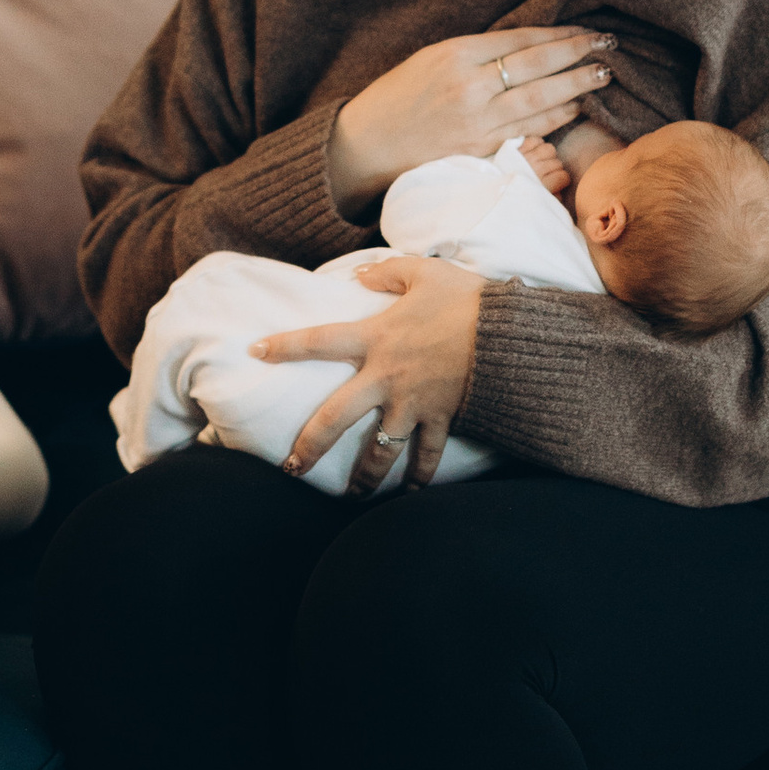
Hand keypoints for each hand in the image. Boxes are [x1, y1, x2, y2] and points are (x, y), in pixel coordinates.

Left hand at [257, 257, 483, 493]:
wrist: (512, 335)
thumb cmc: (468, 299)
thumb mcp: (425, 272)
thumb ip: (389, 272)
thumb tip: (361, 273)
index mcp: (376, 338)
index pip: (319, 341)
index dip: (285, 346)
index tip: (256, 352)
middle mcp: (386, 377)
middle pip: (334, 418)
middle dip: (309, 446)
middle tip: (290, 468)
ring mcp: (413, 404)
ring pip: (378, 451)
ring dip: (363, 478)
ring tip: (349, 497)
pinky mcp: (442, 420)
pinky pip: (426, 456)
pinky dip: (420, 479)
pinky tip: (410, 495)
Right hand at [327, 27, 615, 210]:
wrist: (364, 148)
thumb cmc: (395, 100)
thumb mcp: (429, 60)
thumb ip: (475, 53)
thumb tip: (526, 46)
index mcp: (455, 54)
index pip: (521, 39)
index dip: (559, 34)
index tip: (584, 30)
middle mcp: (470, 86)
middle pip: (538, 65)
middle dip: (578, 53)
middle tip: (608, 44)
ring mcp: (477, 121)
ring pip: (540, 99)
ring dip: (577, 86)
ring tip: (603, 74)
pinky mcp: (481, 151)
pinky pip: (528, 130)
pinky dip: (555, 118)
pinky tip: (575, 108)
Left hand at [520, 136, 570, 197]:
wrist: (489, 190)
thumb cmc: (514, 197)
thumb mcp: (535, 203)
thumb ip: (551, 199)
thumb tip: (560, 193)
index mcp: (542, 184)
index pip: (564, 176)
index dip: (561, 180)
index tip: (556, 182)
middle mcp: (536, 168)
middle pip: (557, 162)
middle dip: (554, 169)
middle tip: (547, 173)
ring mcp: (527, 157)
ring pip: (549, 149)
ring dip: (547, 155)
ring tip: (541, 161)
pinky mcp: (517, 148)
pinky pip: (535, 140)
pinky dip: (536, 144)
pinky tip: (533, 151)